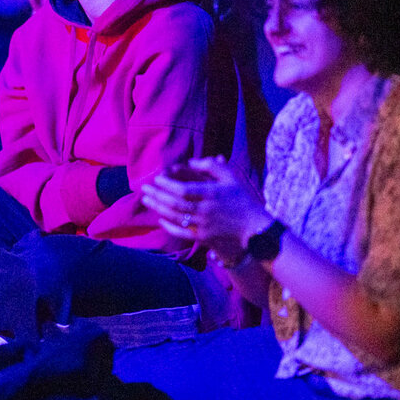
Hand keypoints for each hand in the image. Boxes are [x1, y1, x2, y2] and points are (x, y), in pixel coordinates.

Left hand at [141, 156, 272, 258]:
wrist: (255, 229)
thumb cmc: (243, 200)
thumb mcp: (232, 178)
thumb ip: (212, 166)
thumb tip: (191, 162)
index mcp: (211, 194)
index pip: (183, 190)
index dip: (167, 184)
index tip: (157, 179)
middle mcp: (205, 210)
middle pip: (174, 203)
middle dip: (156, 195)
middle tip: (144, 188)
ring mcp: (203, 225)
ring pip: (175, 217)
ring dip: (158, 207)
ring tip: (147, 200)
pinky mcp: (203, 238)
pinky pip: (181, 232)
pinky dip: (168, 226)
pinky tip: (160, 218)